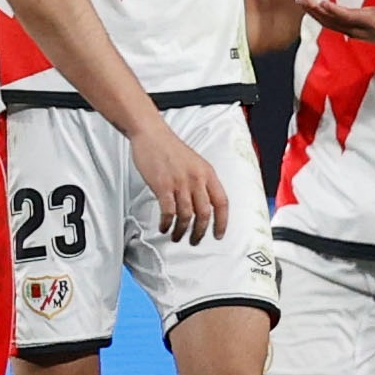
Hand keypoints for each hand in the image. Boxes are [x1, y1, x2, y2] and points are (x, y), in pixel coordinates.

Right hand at [131, 125, 229, 247]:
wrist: (152, 134)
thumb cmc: (170, 148)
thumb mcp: (195, 162)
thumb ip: (201, 181)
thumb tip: (204, 204)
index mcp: (207, 173)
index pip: (222, 202)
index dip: (222, 222)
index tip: (219, 234)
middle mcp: (196, 179)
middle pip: (204, 213)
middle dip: (200, 232)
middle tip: (194, 240)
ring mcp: (180, 182)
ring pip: (186, 216)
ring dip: (181, 231)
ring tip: (177, 236)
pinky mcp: (163, 185)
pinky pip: (168, 212)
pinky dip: (167, 223)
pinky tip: (164, 227)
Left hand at [301, 0, 374, 48]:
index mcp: (371, 22)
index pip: (349, 17)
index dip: (335, 11)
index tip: (321, 3)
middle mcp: (359, 29)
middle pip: (333, 21)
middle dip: (315, 11)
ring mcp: (354, 32)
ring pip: (329, 24)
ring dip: (314, 13)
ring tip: (300, 1)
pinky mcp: (351, 31)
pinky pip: (332, 24)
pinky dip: (320, 16)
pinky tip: (310, 9)